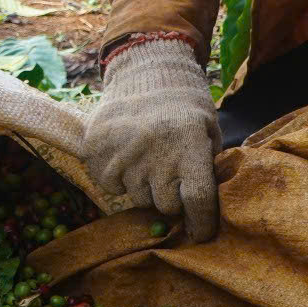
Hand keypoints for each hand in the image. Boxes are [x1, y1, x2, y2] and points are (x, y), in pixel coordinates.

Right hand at [83, 37, 222, 241]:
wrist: (146, 73)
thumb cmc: (185, 107)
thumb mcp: (209, 131)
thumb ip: (210, 167)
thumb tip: (210, 208)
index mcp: (189, 146)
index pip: (198, 200)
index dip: (202, 224)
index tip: (202, 233)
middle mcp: (156, 153)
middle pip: (166, 206)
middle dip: (173, 200)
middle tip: (172, 179)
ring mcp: (123, 155)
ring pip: (139, 199)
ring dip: (146, 188)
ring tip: (150, 161)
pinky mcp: (97, 154)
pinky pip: (112, 187)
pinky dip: (121, 180)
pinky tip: (129, 158)